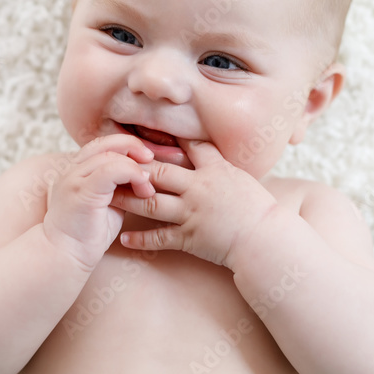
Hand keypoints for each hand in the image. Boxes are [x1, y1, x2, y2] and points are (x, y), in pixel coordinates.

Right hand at [42, 134, 154, 270]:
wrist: (65, 256)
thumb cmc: (87, 234)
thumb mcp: (108, 203)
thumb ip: (119, 185)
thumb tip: (144, 174)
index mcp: (76, 170)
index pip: (102, 144)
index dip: (126, 146)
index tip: (146, 158)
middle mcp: (72, 170)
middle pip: (105, 142)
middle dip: (132, 146)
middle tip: (151, 160)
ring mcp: (74, 179)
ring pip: (109, 154)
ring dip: (135, 166)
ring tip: (148, 184)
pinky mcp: (81, 192)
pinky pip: (110, 170)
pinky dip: (132, 174)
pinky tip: (143, 188)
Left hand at [112, 138, 277, 269]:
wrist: (266, 239)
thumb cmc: (258, 209)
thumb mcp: (240, 177)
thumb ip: (218, 164)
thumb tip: (202, 150)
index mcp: (215, 170)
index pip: (188, 146)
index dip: (164, 138)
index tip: (142, 134)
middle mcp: (199, 188)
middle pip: (159, 172)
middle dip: (134, 167)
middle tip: (111, 163)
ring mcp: (193, 213)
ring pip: (151, 204)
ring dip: (127, 201)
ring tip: (108, 198)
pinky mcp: (190, 237)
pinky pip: (160, 238)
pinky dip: (141, 240)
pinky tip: (123, 239)